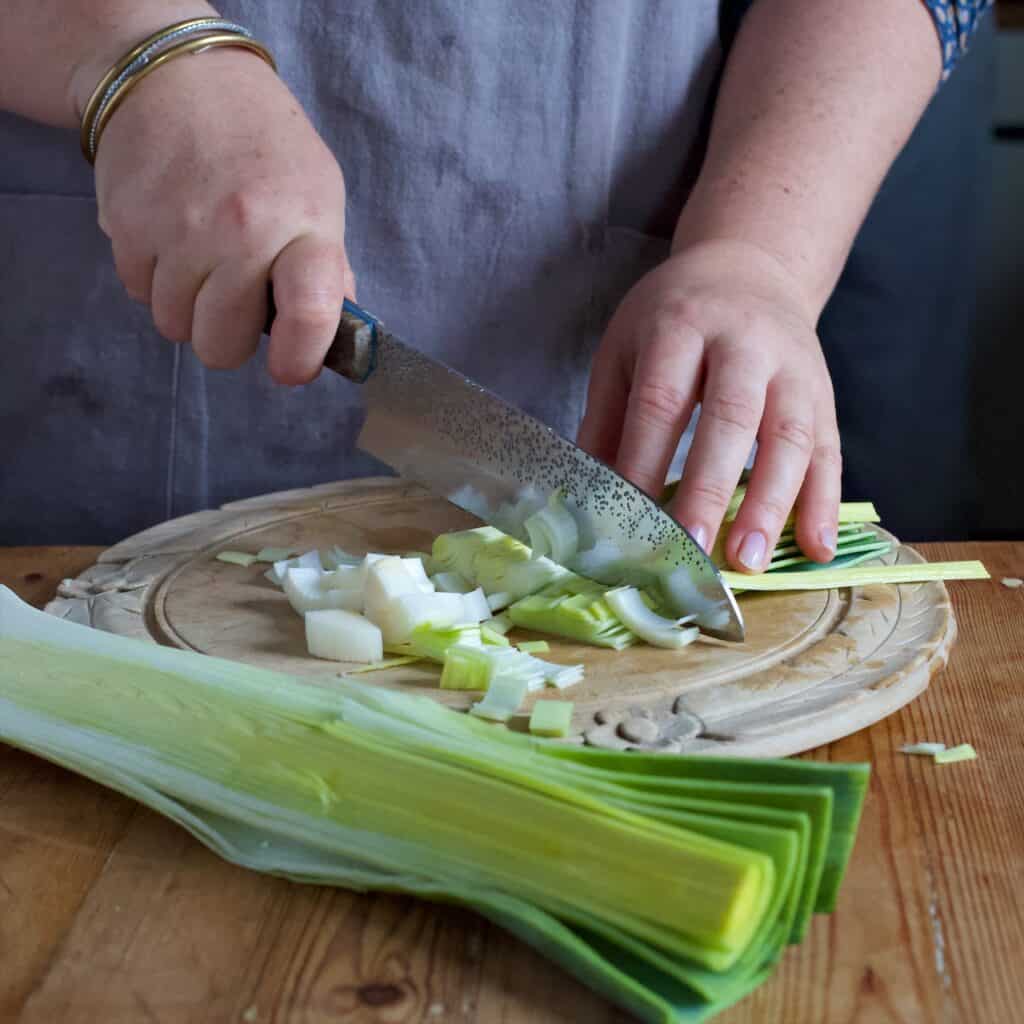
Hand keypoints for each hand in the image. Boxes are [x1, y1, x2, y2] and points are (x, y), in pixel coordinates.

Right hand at [92, 48, 352, 383]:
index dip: (299, 359)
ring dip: (187, 308)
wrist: (179, 75)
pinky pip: (138, 292)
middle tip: (235, 300)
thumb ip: (328, 267)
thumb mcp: (320, 193)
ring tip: (201, 258)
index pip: (310, 314)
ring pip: (174, 326)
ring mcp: (178, 230)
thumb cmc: (265, 144)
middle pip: (221, 344)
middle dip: (228, 337)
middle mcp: (240, 232)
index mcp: (303, 226)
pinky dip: (153, 279)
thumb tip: (332, 336)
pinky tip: (170, 237)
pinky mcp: (125, 224)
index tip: (288, 369)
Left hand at [578, 239, 840, 571]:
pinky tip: (816, 549)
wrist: (749, 267)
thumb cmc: (674, 318)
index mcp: (680, 326)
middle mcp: (744, 341)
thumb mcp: (625, 348)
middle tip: (694, 551)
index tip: (631, 520)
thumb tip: (588, 497)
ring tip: (749, 562)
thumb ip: (608, 418)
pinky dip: (825, 503)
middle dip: (710, 489)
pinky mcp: (824, 393)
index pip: (661, 399)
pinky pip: (830, 450)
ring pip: (789, 436)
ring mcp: (792, 367)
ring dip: (773, 504)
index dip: (645, 460)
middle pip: (731, 417)